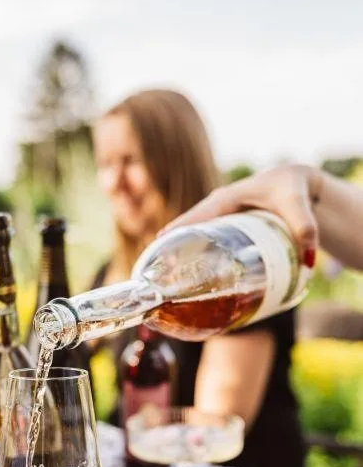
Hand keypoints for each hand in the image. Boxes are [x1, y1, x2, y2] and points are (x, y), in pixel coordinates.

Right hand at [161, 165, 321, 267]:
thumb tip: (308, 260)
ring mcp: (221, 221)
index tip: (157, 247)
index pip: (195, 217)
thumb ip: (305, 228)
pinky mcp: (227, 232)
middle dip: (172, 249)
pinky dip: (197, 259)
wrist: (298, 184)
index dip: (175, 232)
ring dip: (182, 257)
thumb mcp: (298, 204)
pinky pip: (206, 245)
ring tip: (168, 281)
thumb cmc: (294, 189)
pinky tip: (192, 279)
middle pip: (189, 231)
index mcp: (226, 200)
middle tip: (159, 273)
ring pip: (196, 240)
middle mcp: (218, 210)